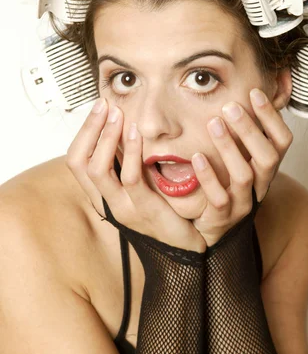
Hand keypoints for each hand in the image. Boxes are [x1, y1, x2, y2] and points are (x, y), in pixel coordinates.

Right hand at [66, 98, 206, 252]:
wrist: (185, 247)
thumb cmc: (164, 212)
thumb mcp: (139, 186)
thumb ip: (127, 164)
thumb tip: (123, 129)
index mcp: (102, 195)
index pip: (76, 160)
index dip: (84, 132)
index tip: (99, 108)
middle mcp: (106, 203)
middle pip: (79, 163)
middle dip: (90, 130)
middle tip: (105, 105)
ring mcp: (123, 208)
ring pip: (99, 169)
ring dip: (107, 138)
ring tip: (119, 115)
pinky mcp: (144, 210)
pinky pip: (130, 178)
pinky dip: (132, 153)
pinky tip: (138, 134)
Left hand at [191, 88, 292, 246]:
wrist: (212, 226)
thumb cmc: (224, 184)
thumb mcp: (238, 157)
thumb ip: (242, 133)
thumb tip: (239, 95)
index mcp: (266, 168)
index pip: (282, 141)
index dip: (272, 118)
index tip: (255, 93)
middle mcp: (260, 185)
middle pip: (268, 157)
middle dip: (250, 130)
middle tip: (230, 107)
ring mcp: (243, 203)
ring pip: (244, 175)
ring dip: (229, 147)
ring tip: (213, 124)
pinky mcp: (223, 216)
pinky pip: (219, 197)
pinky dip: (208, 176)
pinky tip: (196, 156)